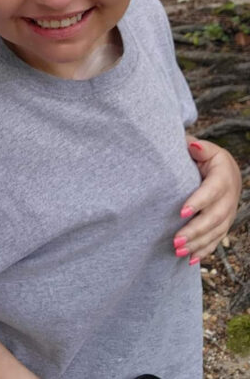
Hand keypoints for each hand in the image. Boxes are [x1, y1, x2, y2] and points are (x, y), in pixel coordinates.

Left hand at [173, 137, 241, 264]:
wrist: (226, 169)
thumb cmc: (207, 156)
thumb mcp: (204, 148)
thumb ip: (197, 147)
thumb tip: (193, 146)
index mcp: (224, 176)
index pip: (212, 191)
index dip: (199, 202)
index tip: (182, 212)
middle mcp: (230, 197)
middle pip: (215, 217)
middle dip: (196, 230)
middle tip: (176, 240)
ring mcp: (229, 212)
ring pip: (216, 232)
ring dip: (198, 243)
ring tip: (178, 251)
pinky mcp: (225, 223)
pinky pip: (217, 239)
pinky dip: (205, 250)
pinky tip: (191, 260)